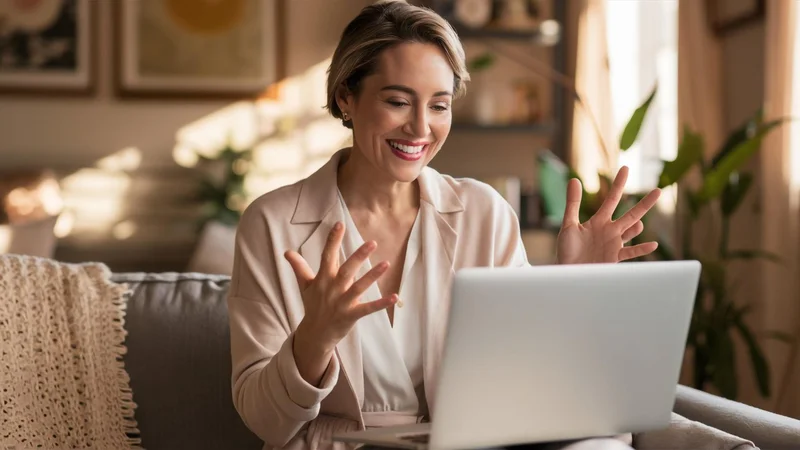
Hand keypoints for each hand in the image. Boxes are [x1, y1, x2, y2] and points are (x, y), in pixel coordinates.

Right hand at [284, 222, 396, 382]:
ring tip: (386, 263)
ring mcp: (342, 303)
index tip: (339, 224)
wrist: (315, 334)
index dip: (333, 240)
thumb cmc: (313, 306)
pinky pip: (368, 308)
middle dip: (358, 256)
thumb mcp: (304, 286)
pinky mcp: (351, 315)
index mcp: (322, 279)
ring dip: (373, 276)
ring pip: (359, 287)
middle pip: (346, 270)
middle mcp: (333, 289)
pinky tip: (395, 297)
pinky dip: (381, 304)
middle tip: (372, 242)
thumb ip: (299, 267)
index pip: (327, 256)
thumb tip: (287, 252)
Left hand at [556, 166, 660, 264]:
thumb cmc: (567, 250)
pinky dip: (641, 249)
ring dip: (636, 227)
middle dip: (644, 203)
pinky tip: (653, 245)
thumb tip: (574, 179)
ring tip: (639, 223)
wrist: (568, 272)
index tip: (626, 168)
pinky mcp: (614, 258)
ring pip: (631, 232)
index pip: (611, 199)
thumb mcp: (569, 225)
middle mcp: (610, 230)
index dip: (618, 184)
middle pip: (630, 214)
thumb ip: (573, 204)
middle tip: (658, 190)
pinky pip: (630, 253)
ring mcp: (614, 244)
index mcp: (599, 221)